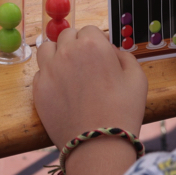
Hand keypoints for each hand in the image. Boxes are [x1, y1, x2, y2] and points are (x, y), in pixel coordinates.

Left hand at [33, 26, 146, 149]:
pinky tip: (62, 88)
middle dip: (76, 44)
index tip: (101, 54)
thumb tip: (112, 52)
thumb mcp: (137, 78)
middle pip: (66, 35)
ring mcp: (49, 70)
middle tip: (87, 63)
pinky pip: (40, 72)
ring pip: (47, 48)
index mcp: (92, 45)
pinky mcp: (38, 89)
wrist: (98, 145)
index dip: (97, 41)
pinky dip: (49, 75)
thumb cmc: (122, 111)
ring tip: (69, 69)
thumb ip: (125, 57)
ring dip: (57, 53)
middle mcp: (66, 52)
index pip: (89, 29)